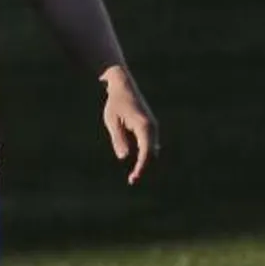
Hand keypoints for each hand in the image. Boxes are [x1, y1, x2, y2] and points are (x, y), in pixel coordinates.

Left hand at [100, 65, 158, 183]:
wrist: (122, 85)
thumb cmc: (115, 102)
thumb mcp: (112, 121)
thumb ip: (118, 139)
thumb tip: (124, 157)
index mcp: (144, 127)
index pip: (146, 153)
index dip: (141, 167)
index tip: (133, 178)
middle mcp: (152, 128)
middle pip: (151, 154)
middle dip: (143, 167)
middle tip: (131, 180)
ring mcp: (152, 127)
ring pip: (151, 150)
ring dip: (144, 162)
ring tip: (133, 175)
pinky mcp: (148, 127)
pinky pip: (149, 144)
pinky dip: (144, 154)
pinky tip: (137, 163)